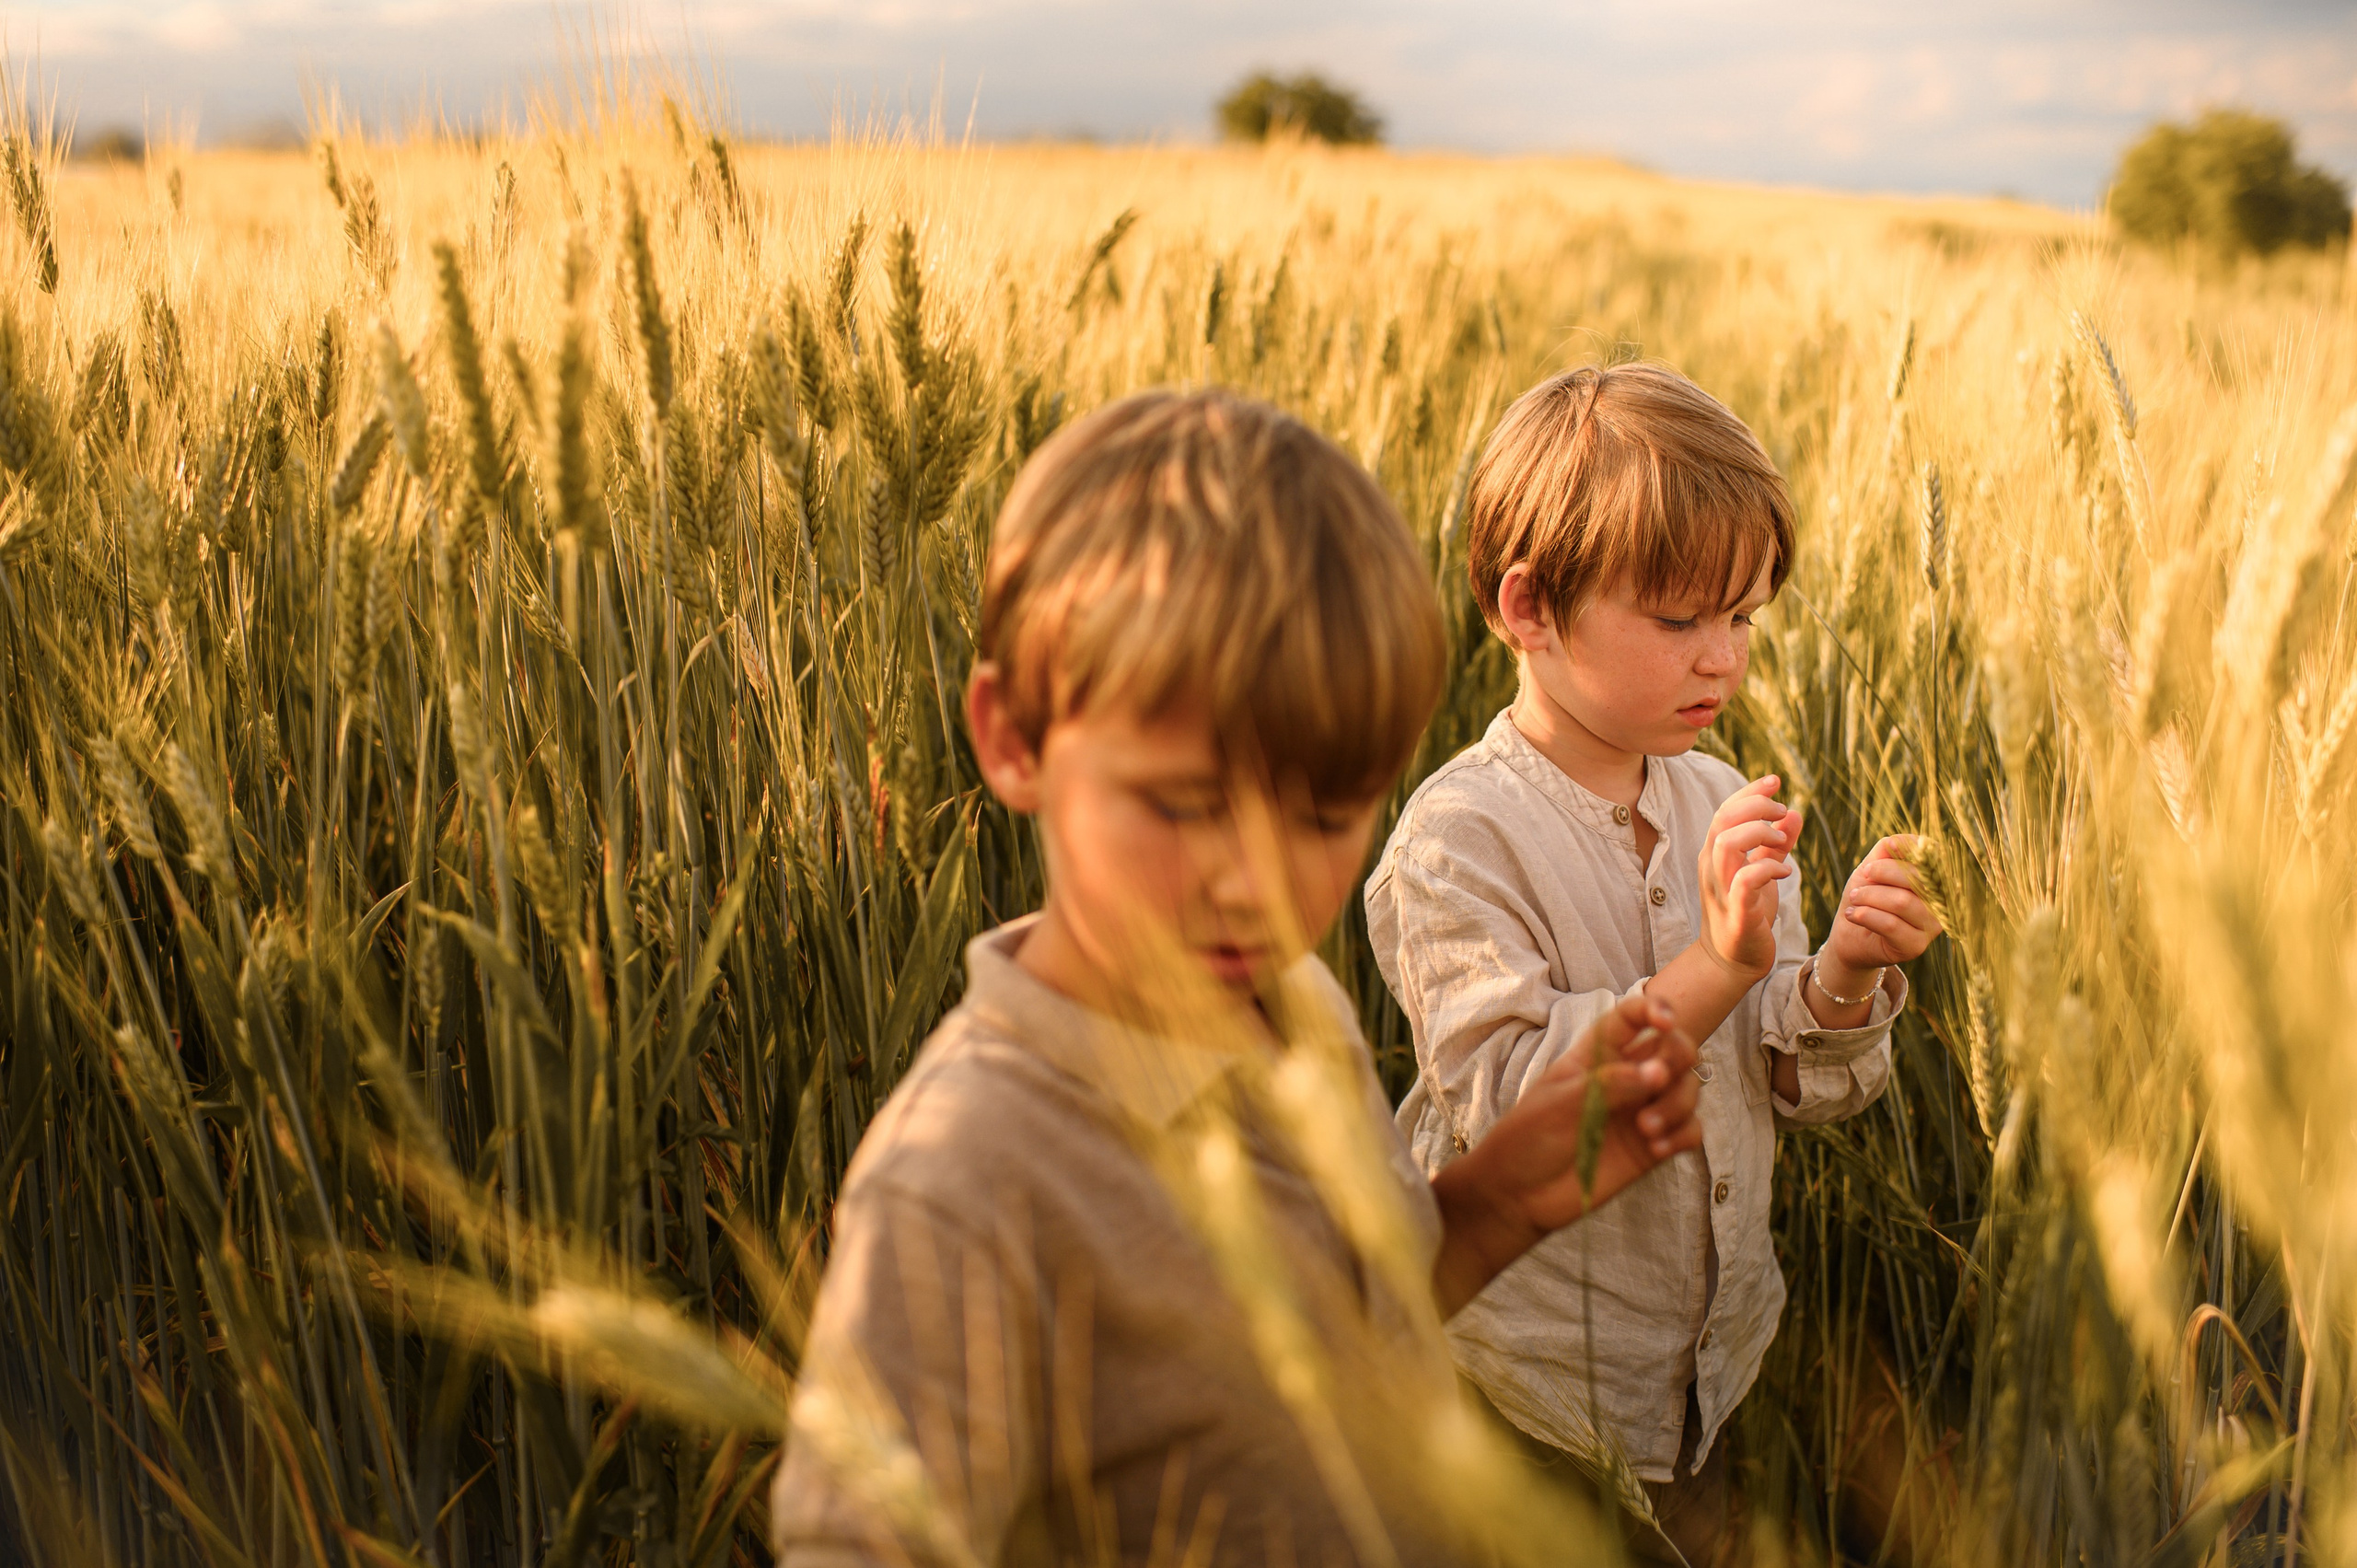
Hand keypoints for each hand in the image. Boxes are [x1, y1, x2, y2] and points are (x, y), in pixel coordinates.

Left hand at [1430, 992, 1703, 1315]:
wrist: (1519, 1194)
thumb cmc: (1529, 1138)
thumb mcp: (1559, 1103)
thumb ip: (1608, 1085)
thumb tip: (1657, 1073)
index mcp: (1596, 1055)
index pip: (1632, 1017)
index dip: (1653, 1008)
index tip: (1665, 1021)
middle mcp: (1625, 1077)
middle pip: (1673, 1049)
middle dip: (1678, 1057)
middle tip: (1657, 1082)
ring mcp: (1640, 1111)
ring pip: (1687, 1089)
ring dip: (1678, 1104)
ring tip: (1646, 1129)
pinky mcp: (1651, 1146)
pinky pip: (1690, 1130)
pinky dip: (1684, 1134)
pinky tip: (1656, 1148)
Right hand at [1697, 776, 1799, 982]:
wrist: (1733, 960)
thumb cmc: (1747, 912)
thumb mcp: (1763, 871)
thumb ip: (1776, 844)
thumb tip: (1793, 812)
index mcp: (1715, 855)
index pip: (1724, 811)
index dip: (1749, 791)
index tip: (1775, 781)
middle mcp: (1712, 868)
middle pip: (1723, 820)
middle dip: (1756, 807)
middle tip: (1782, 813)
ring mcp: (1721, 890)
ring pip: (1726, 845)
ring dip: (1759, 834)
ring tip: (1781, 842)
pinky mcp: (1736, 913)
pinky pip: (1745, 881)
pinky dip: (1767, 869)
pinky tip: (1785, 872)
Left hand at [1821, 836, 1941, 984]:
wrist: (1849, 936)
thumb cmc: (1866, 897)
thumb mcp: (1872, 868)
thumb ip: (1888, 851)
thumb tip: (1901, 841)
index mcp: (1935, 880)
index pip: (1932, 858)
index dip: (1908, 851)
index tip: (1883, 854)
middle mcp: (1941, 903)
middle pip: (1916, 878)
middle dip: (1880, 874)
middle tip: (1860, 880)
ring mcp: (1932, 926)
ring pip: (1901, 902)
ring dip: (1868, 896)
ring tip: (1853, 898)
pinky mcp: (1916, 946)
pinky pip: (1890, 925)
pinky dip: (1865, 915)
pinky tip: (1852, 914)